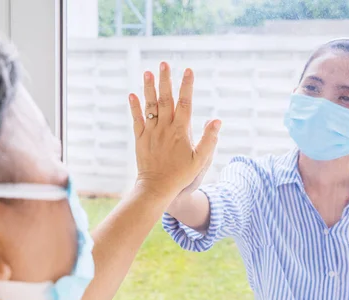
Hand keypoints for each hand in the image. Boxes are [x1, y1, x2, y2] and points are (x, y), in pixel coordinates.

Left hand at [129, 62, 220, 197]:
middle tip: (164, 63)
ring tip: (147, 72)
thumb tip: (217, 120)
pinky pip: (137, 120)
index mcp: (181, 131)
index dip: (187, 86)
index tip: (189, 70)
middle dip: (166, 80)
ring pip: (150, 106)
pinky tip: (132, 94)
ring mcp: (151, 132)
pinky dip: (134, 107)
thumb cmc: (181, 175)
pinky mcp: (140, 139)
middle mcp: (165, 128)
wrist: (157, 187)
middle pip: (166, 99)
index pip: (185, 103)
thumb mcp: (201, 160)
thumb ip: (209, 139)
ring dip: (148, 88)